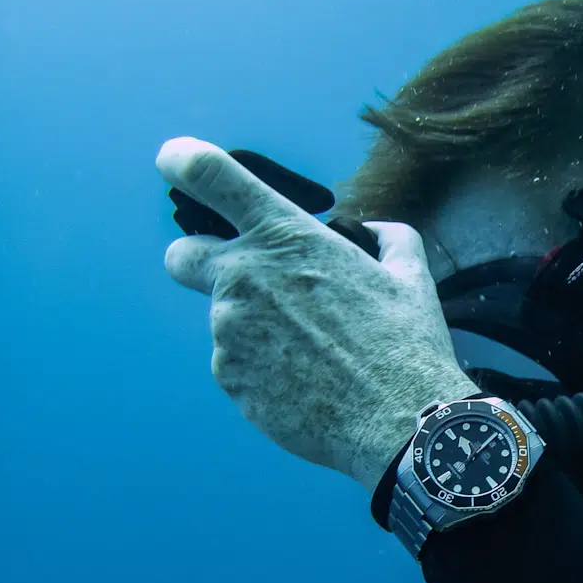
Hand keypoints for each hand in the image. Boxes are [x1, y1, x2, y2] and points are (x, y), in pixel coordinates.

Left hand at [158, 137, 479, 491]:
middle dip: (200, 263)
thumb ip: (381, 236)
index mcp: (284, 236)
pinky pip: (235, 363)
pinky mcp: (228, 377)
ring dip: (255, 328)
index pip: (207, 173)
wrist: (398, 421)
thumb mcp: (407, 271)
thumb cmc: (405, 343)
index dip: (181, 160)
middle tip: (248, 284)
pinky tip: (305, 381)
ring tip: (311, 352)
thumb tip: (366, 233)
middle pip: (180, 255)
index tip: (174, 162)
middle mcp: (243, 277)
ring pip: (224, 319)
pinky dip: (262, 368)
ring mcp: (228, 331)